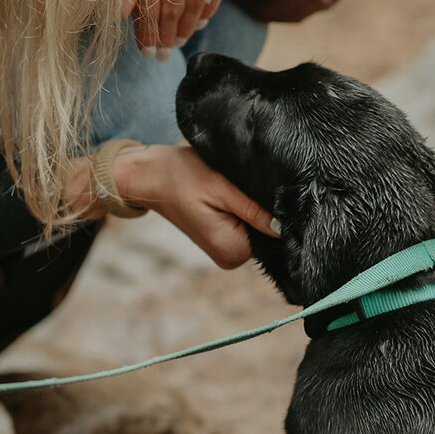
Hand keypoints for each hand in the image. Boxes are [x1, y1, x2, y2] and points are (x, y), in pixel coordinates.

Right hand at [112, 143, 278, 268]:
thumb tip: (284, 227)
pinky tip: (231, 197)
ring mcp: (225, 253)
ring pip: (257, 230)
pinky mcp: (222, 243)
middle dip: (263, 210)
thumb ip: (254, 210)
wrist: (150, 176)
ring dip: (253, 210)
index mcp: (230, 249)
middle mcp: (229, 258)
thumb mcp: (221, 187)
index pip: (274, 235)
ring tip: (234, 190)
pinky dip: (244, 213)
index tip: (262, 189)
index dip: (274, 211)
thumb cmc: (182, 175)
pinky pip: (246, 229)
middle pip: (267, 235)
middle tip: (244, 186)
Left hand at [128, 0, 245, 55]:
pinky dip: (209, 8)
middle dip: (167, 37)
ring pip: (198, 2)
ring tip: (179, 40)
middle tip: (163, 54)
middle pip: (174, 8)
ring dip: (188, 27)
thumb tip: (121, 13)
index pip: (149, 5)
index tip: (147, 52)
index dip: (148, 34)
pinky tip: (199, 20)